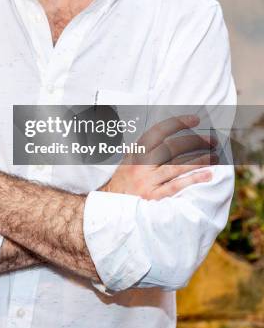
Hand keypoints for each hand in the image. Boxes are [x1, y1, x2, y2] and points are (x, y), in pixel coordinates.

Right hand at [99, 114, 217, 199]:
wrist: (111, 208)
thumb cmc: (123, 181)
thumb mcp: (128, 159)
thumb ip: (144, 147)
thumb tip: (166, 132)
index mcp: (136, 152)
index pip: (159, 131)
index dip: (178, 123)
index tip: (195, 119)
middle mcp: (141, 165)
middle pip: (172, 147)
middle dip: (195, 142)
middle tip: (212, 141)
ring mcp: (147, 181)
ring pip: (177, 166)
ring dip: (199, 160)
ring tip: (216, 156)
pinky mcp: (153, 198)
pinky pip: (176, 186)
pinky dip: (193, 180)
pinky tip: (208, 175)